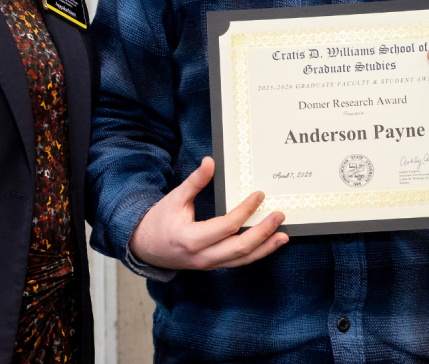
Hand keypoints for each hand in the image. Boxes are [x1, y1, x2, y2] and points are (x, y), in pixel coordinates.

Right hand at [129, 157, 287, 269]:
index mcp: (191, 239)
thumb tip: (210, 161)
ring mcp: (208, 264)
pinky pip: (237, 262)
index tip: (259, 195)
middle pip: (239, 248)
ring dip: (265, 248)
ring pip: (241, 260)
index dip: (245, 210)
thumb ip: (194, 182)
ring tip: (283, 236)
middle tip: (279, 216)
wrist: (145, 247)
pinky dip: (255, 254)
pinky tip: (269, 244)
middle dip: (263, 232)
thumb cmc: (159, 221)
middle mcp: (202, 256)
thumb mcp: (174, 199)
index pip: (226, 226)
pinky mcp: (212, 265)